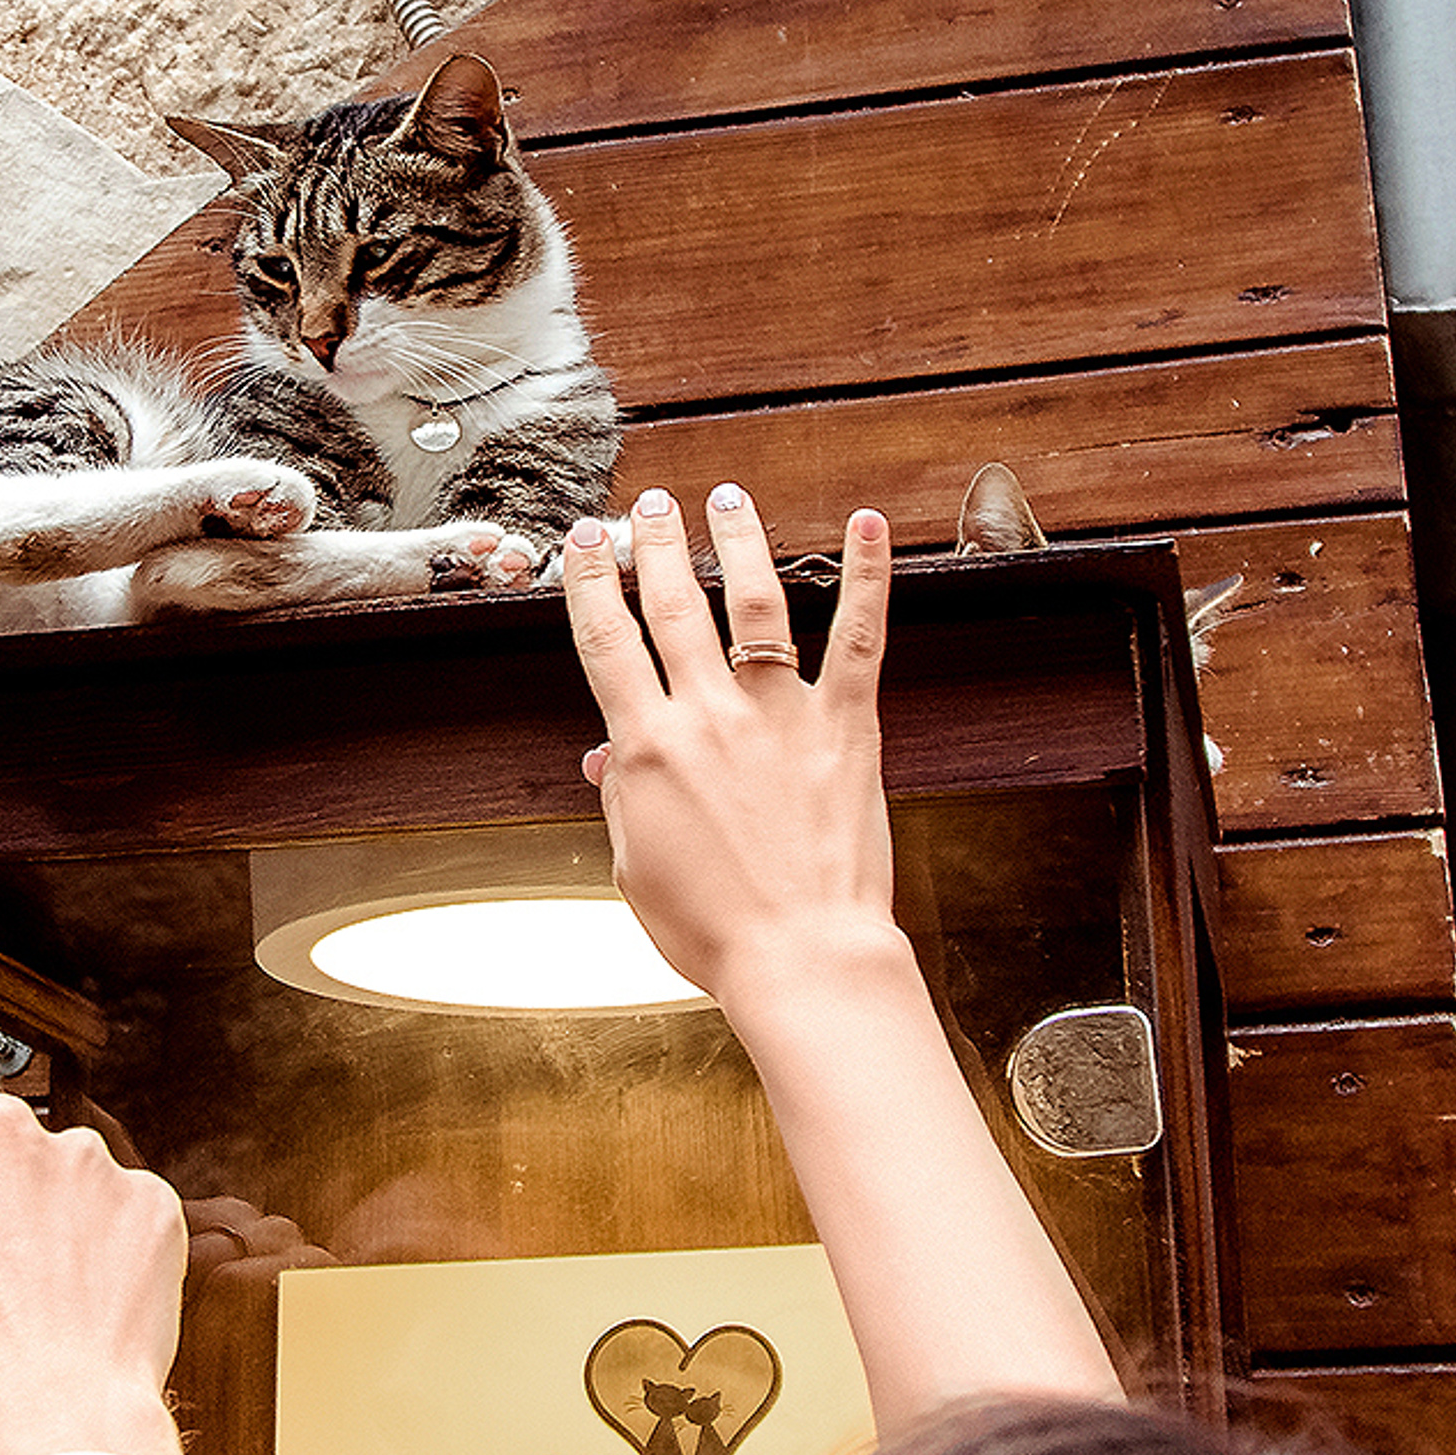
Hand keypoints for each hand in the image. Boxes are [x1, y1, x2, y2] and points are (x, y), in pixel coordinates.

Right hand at [565, 487, 1122, 1425]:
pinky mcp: (847, 726)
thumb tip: (608, 756)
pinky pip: (859, 637)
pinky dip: (868, 575)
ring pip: (754, 601)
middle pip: (672, 606)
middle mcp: (709, 715)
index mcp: (648, 748)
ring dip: (735, 542)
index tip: (585, 542)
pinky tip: (870, 521)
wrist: (801, 956)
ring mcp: (780, 714)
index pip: (607, 642)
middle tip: (647, 505)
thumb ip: (622, 800)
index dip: (591, 583)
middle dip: (655, 546)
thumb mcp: (637, 868)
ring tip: (725, 497)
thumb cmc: (713, 931)